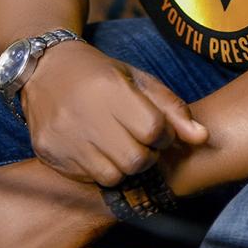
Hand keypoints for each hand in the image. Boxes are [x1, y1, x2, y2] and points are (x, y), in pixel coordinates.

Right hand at [20, 42, 207, 184]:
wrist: (45, 68)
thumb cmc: (100, 73)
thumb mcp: (138, 79)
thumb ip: (172, 108)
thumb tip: (203, 137)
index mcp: (111, 88)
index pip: (153, 130)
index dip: (162, 134)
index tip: (156, 128)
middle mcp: (85, 113)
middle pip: (136, 160)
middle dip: (147, 155)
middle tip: (140, 141)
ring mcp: (65, 136)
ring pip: (113, 175)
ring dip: (124, 166)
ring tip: (119, 145)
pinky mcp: (49, 152)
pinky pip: (88, 178)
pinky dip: (99, 169)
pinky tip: (97, 149)